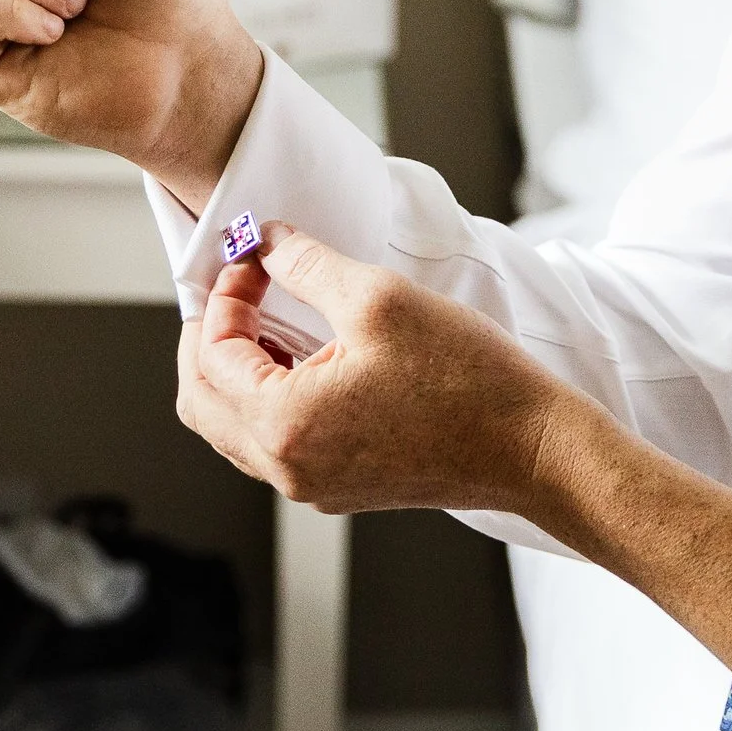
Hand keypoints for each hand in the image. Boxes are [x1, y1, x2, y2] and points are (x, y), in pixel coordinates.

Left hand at [176, 226, 568, 516]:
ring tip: (271, 317)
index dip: (224, 295)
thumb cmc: (467, 379)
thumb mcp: (379, 298)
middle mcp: (287, 467)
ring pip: (233, 428)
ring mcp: (313, 485)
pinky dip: (269, 398)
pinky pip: (274, 444)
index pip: (212, 354)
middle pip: (202, 402)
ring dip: (237, 369)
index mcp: (284, 424)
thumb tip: (268, 243)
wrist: (530, 447)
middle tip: (240, 288)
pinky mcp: (341, 487)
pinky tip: (306, 356)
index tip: (253, 259)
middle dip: (210, 338)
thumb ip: (307, 265)